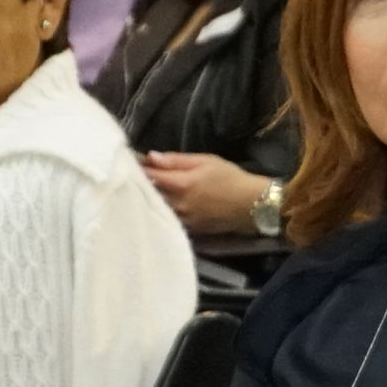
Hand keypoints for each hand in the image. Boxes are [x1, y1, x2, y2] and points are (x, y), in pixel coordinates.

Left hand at [140, 152, 268, 235]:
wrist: (253, 205)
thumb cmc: (231, 178)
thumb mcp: (206, 161)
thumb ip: (176, 160)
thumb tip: (150, 157)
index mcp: (180, 184)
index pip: (149, 175)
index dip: (139, 167)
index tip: (133, 162)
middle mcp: (177, 204)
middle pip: (149, 193)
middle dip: (142, 184)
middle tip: (136, 175)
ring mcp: (183, 219)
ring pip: (158, 208)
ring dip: (151, 199)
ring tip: (147, 191)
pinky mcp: (190, 229)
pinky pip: (170, 219)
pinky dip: (164, 211)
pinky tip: (165, 206)